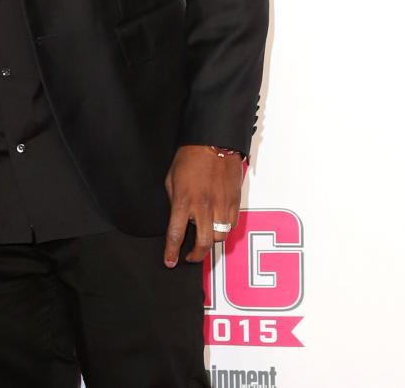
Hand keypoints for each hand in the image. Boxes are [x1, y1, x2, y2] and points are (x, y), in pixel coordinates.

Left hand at [162, 145, 242, 267]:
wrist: (214, 143)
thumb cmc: (190, 157)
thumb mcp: (171, 178)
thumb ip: (174, 200)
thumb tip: (178, 216)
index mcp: (183, 201)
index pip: (175, 234)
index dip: (171, 251)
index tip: (170, 261)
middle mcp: (203, 206)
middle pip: (204, 243)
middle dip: (196, 255)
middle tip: (190, 256)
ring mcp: (221, 205)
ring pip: (221, 236)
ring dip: (212, 240)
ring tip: (205, 237)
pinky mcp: (235, 202)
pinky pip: (232, 224)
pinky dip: (225, 228)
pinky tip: (218, 223)